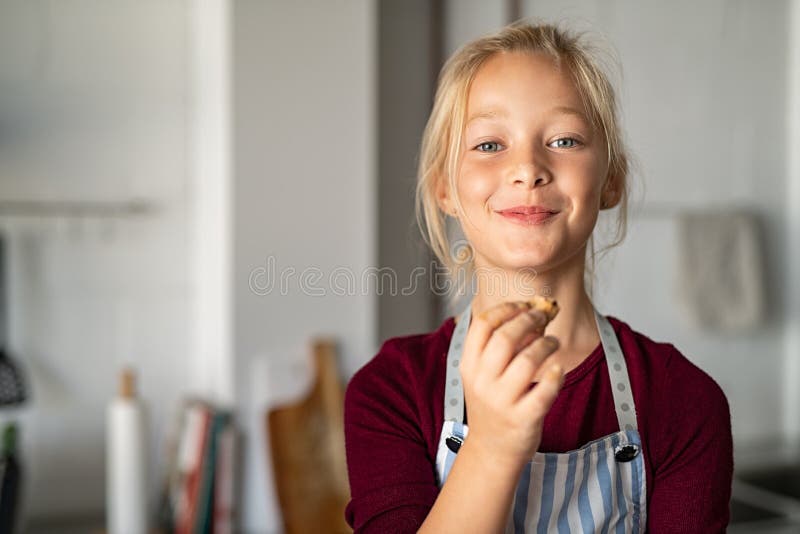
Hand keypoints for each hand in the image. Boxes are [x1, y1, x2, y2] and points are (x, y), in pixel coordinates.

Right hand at [459, 301, 564, 470]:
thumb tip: (533, 312)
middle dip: (529, 320)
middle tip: (544, 316)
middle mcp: (482, 382)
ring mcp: (502, 402)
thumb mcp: (484, 375)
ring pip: (527, 361)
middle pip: (505, 338)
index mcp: (469, 366)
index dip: (506, 308)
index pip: (482, 325)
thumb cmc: (493, 404)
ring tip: (553, 342)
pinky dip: (554, 375)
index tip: (524, 304)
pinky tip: (557, 368)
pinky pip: (544, 390)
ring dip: (546, 344)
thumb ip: (501, 346)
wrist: (492, 450)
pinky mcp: (523, 419)